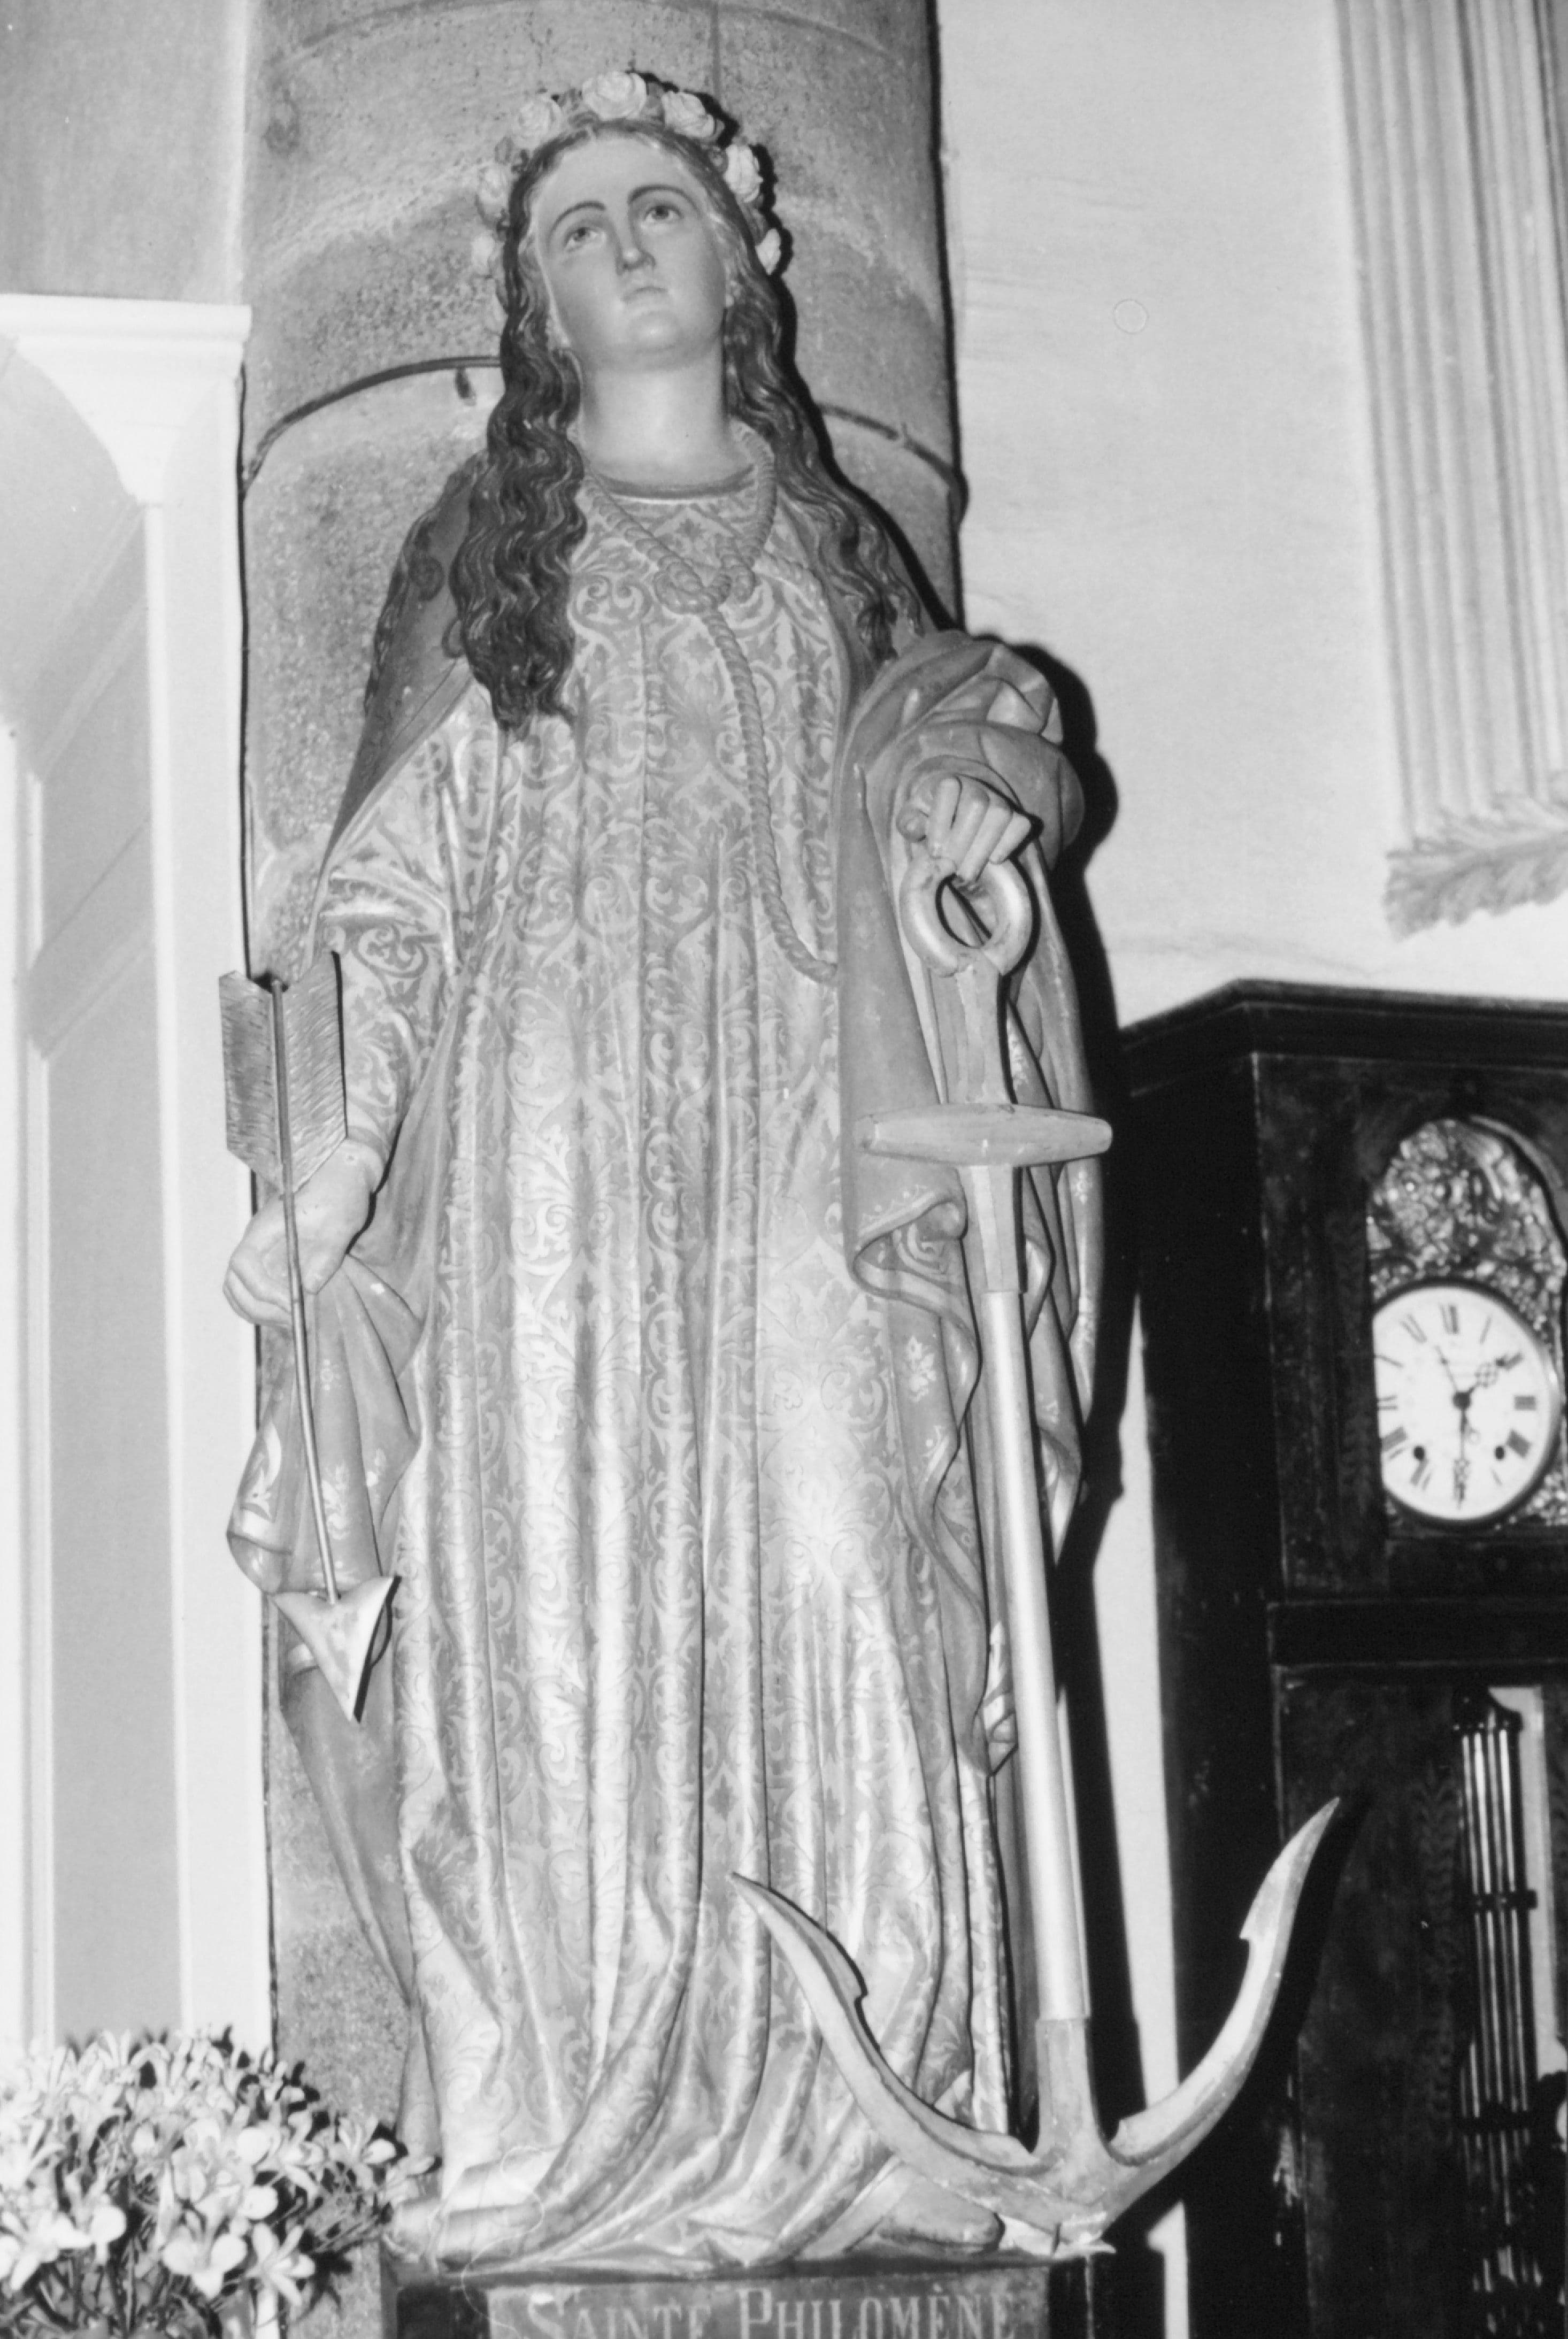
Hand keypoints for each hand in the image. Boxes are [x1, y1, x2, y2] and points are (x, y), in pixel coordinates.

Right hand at [224, 1141, 380, 1329]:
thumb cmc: (341, 1192)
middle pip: (234, 1284)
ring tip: (293, 1321)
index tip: (291, 1301)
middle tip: (293, 1320)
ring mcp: (262, 1252)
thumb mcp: (341, 1223)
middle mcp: (257, 1242)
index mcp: (266, 1227)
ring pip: (240, 1291)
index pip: (243, 1263)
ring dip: (260, 1311)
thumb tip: (308, 1288)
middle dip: (259, 1308)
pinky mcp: (273, 1261)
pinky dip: (267, 1306)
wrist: (342, 1174)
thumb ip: (326, 1255)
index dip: (261, 1289)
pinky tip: (293, 1312)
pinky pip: (256, 1290)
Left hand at [897, 771, 1033, 887]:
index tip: (934, 852)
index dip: (941, 820)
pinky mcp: (1016, 817)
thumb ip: (908, 822)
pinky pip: (1020, 825)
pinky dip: (1009, 844)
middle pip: (976, 805)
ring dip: (983, 847)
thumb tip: (915, 827)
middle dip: (962, 840)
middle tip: (951, 868)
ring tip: (967, 873)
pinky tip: (993, 862)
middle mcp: (976, 787)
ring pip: (1000, 815)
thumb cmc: (931, 820)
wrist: (957, 818)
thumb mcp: (913, 819)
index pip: (948, 789)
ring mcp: (999, 801)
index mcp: (948, 783)